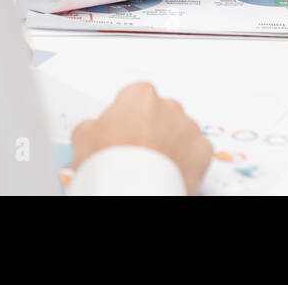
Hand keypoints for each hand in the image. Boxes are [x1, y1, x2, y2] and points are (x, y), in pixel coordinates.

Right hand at [71, 82, 212, 193]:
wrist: (133, 191)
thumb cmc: (109, 163)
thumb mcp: (84, 138)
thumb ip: (93, 125)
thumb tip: (93, 129)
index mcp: (140, 96)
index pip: (136, 98)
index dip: (128, 118)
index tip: (123, 134)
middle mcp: (169, 106)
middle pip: (161, 114)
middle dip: (153, 130)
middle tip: (139, 154)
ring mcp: (189, 128)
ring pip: (180, 132)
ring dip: (171, 145)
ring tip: (154, 167)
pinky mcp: (204, 151)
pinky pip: (196, 153)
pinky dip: (188, 162)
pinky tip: (171, 173)